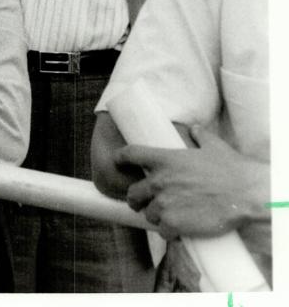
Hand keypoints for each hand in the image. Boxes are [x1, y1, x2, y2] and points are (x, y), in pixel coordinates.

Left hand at [119, 124, 269, 239]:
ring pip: (147, 214)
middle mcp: (158, 181)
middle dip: (136, 198)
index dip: (120, 158)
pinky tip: (177, 230)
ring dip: (155, 216)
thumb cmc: (230, 169)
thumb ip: (199, 136)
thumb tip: (194, 129)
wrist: (244, 195)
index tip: (117, 161)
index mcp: (163, 158)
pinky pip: (162, 232)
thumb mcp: (212, 146)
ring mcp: (164, 204)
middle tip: (143, 202)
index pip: (130, 154)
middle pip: (131, 193)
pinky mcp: (173, 224)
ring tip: (167, 217)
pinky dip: (168, 232)